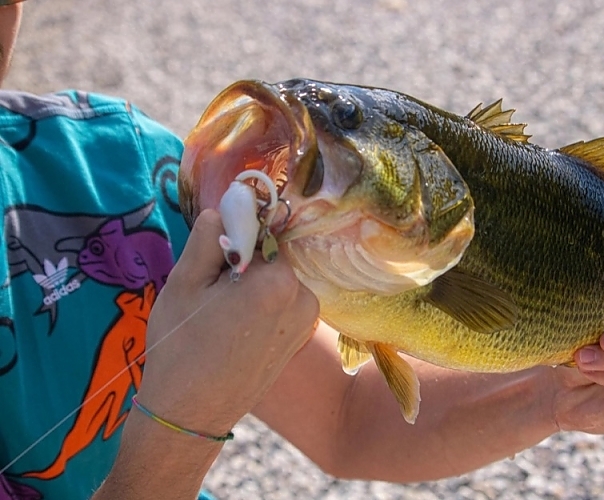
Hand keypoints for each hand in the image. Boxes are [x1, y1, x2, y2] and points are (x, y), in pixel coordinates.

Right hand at [136, 209, 318, 434]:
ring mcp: (307, 321)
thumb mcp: (185, 283)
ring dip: (252, 284)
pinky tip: (235, 326)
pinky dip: (261, 304)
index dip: (237, 234)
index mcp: (279, 282)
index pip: (264, 232)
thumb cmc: (181, 348)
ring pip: (276, 280)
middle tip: (211, 288)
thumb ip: (210, 238)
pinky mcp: (302, 337)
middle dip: (244, 262)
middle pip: (272, 257)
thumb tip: (228, 207)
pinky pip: (282, 302)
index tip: (215, 248)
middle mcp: (304, 298)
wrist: (191, 413)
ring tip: (220, 313)